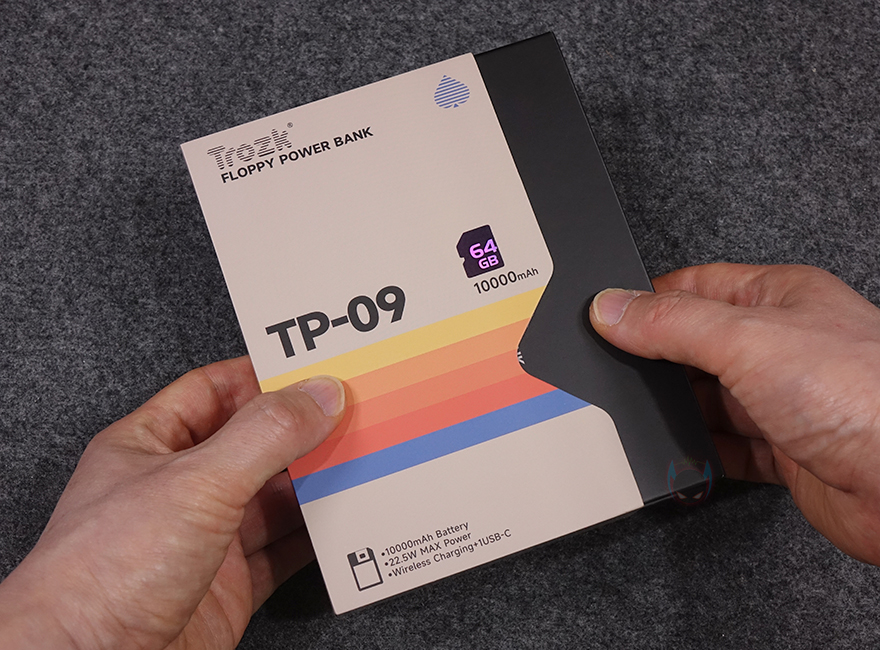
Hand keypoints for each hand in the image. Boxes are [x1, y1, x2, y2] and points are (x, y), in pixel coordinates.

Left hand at [0, 357, 345, 649]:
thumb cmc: (105, 572)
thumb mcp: (195, 482)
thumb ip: (263, 436)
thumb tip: (318, 395)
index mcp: (151, 446)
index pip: (214, 391)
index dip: (262, 378)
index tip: (312, 371)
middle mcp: (178, 487)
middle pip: (253, 444)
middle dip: (300, 432)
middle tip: (349, 415)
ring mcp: (205, 538)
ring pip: (273, 498)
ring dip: (314, 485)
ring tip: (358, 463)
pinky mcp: (229, 585)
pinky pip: (283, 550)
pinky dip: (316, 537)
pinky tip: (343, 523)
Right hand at [589, 264, 879, 564]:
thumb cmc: (863, 394)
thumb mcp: (746, 340)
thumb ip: (672, 324)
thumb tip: (611, 308)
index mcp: (778, 298)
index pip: (694, 286)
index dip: (647, 300)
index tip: (603, 316)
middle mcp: (781, 346)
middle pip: (695, 347)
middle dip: (655, 362)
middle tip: (612, 373)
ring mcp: (783, 401)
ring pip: (708, 401)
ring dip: (677, 413)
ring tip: (642, 418)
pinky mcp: (787, 453)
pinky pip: (726, 450)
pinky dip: (698, 455)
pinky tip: (680, 456)